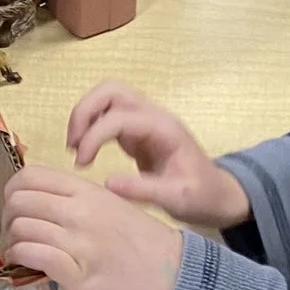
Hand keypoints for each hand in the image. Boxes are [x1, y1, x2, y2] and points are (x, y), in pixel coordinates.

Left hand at [3, 166, 188, 289]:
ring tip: (18, 247)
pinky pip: (32, 255)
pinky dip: (20, 256)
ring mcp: (78, 242)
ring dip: (11, 239)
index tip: (14, 205)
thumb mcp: (110, 203)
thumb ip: (75, 198)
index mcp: (87, 190)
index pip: (30, 175)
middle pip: (18, 200)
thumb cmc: (140, 239)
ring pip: (21, 227)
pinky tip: (24, 260)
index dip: (12, 189)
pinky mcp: (77, 274)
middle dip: (7, 216)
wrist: (172, 273)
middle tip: (13, 229)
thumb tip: (35, 199)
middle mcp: (80, 211)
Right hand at [66, 80, 248, 231]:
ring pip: (106, 97)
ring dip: (84, 115)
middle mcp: (153, 116)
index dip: (94, 135)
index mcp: (164, 128)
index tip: (81, 163)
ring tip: (74, 147)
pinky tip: (84, 152)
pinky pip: (107, 115)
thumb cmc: (201, 196)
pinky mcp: (136, 131)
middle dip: (84, 112)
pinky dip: (90, 126)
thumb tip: (107, 182)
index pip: (119, 117)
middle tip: (72, 145)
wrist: (217, 196)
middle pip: (110, 90)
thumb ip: (144, 191)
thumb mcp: (177, 199)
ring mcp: (144, 120)